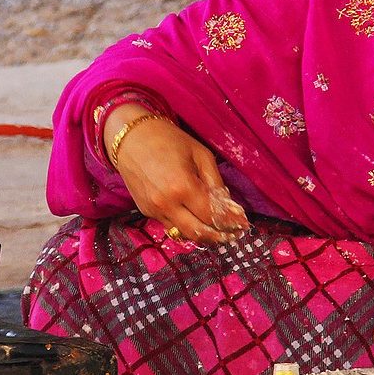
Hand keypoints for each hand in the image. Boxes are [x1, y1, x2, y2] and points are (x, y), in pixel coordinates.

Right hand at [105, 105, 248, 244]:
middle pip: (198, 232)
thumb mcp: (199, 154)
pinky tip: (196, 221)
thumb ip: (215, 181)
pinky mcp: (146, 212)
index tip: (243, 224)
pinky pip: (171, 226)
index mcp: (182, 186)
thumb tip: (229, 206)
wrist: (130, 138)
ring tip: (219, 233)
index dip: (230, 222)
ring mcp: (154, 210)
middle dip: (219, 237)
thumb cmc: (168, 140)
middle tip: (233, 235)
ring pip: (184, 234)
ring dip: (203, 236)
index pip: (211, 215)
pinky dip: (186, 227)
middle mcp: (167, 203)